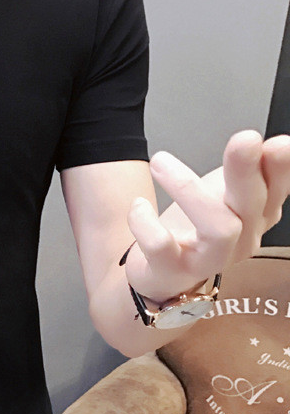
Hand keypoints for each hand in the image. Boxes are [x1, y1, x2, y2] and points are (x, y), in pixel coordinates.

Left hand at [124, 129, 289, 303]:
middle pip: (253, 205)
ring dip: (190, 190)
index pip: (278, 189)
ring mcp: (209, 259)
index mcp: (257, 214)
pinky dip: (146, 222)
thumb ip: (242, 171)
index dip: (283, 168)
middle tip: (244, 139)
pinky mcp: (172, 270)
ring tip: (160, 162)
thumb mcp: (222, 193)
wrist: (159, 274)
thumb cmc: (195, 229)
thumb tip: (257, 140)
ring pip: (219, 229)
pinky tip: (139, 205)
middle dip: (248, 171)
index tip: (276, 143)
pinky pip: (161, 246)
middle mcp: (241, 239)